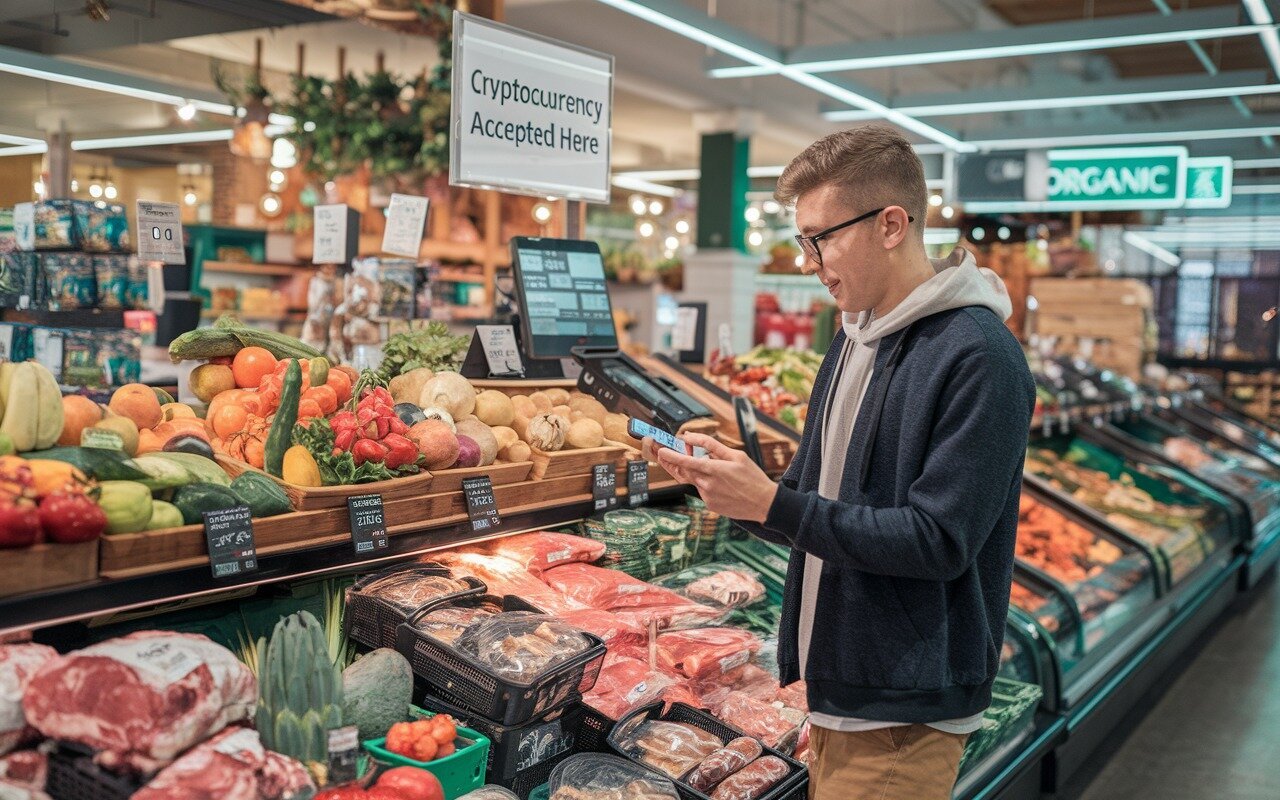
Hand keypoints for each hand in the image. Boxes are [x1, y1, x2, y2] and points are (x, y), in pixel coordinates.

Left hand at [642, 432, 778, 522]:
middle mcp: (708, 484)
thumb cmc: (752, 477)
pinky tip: (723, 485)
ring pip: (694, 481)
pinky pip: (702, 491)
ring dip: (697, 473)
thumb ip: (711, 445)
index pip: (686, 462)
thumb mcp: (736, 455)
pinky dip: (706, 484)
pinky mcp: (710, 505)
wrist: (764, 503)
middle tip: (670, 453)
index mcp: (714, 470)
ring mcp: (708, 497)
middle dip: (676, 462)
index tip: (660, 451)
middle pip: (684, 472)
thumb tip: (690, 437)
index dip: (671, 456)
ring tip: (716, 471)